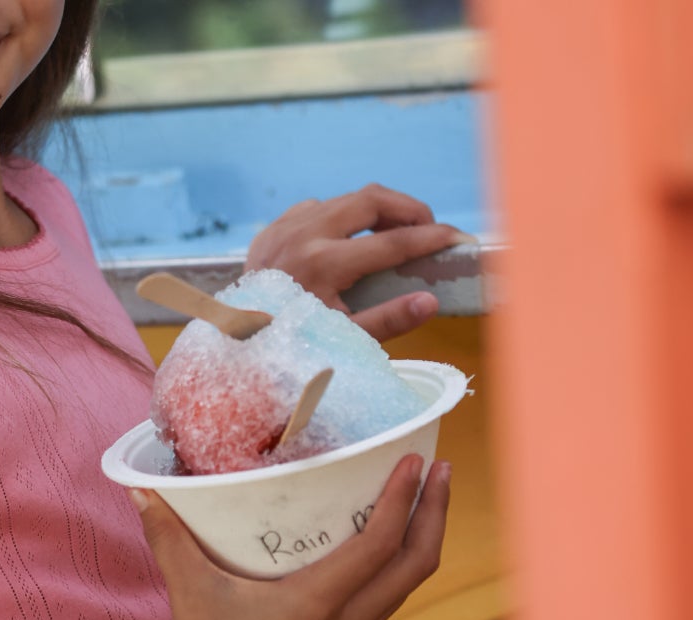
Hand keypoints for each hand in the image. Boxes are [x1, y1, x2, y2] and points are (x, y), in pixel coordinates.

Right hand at [131, 454, 450, 619]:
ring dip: (423, 537)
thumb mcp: (190, 593)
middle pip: (417, 563)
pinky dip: (400, 563)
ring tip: (424, 495)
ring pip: (409, 583)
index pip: (379, 545)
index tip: (415, 460)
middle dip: (435, 512)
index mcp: (318, 605)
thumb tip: (141, 488)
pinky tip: (388, 542)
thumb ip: (168, 538)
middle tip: (439, 467)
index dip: (402, 499)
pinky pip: (390, 597)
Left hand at [245, 185, 472, 342]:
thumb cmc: (289, 347)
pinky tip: (348, 238)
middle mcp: (303, 237)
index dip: (430, 238)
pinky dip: (339, 217)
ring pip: (345, 199)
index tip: (457, 239)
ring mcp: (284, 228)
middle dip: (408, 209)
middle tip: (428, 227)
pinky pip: (315, 208)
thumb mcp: (339, 340)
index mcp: (322, 265)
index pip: (392, 242)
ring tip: (396, 231)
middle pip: (371, 200)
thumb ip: (386, 322)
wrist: (235, 346)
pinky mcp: (271, 230)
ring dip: (376, 211)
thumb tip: (430, 303)